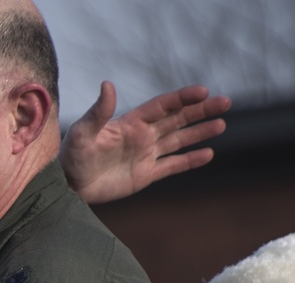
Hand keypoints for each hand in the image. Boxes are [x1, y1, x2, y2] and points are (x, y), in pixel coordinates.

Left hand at [60, 81, 230, 203]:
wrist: (69, 184)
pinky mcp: (145, 174)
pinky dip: (190, 160)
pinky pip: (172, 166)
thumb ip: (99, 111)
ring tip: (221, 124)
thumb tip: (108, 84)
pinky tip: (208, 154)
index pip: (163, 106)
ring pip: (179, 140)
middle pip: (178, 119)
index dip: (183, 98)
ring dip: (200, 133)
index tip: (203, 91)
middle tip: (225, 103)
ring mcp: (145, 155)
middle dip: (201, 111)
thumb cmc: (72, 155)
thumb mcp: (83, 132)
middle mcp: (142, 136)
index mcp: (131, 122)